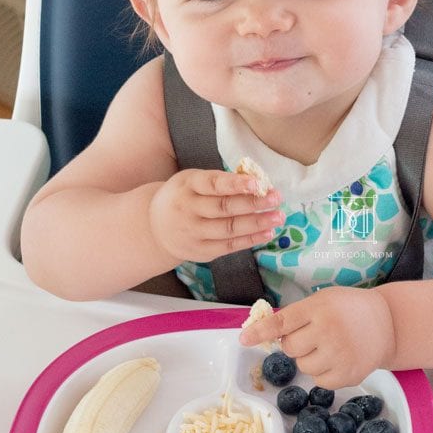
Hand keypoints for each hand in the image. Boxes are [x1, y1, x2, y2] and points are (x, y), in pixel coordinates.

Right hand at [148, 169, 283, 264]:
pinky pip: (229, 245)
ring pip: (229, 229)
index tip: (258, 183)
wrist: (154, 228)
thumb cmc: (182, 197)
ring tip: (278, 216)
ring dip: (257, 223)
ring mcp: (194, 233)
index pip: (213, 184)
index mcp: (188, 185)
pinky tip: (268, 233)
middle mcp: (188, 209)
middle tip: (276, 198)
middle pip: (224, 208)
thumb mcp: (192, 181)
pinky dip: (251, 239)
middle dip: (254, 203)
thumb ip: (219, 180)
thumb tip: (256, 181)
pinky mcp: (201, 251)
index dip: (236, 184)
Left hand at [239, 286, 395, 387]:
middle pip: (290, 348)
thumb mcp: (324, 299)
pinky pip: (319, 381)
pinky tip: (338, 358)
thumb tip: (264, 331)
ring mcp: (339, 354)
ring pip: (303, 366)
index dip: (260, 332)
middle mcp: (327, 330)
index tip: (242, 339)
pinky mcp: (349, 374)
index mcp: (318, 308)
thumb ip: (297, 314)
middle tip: (313, 334)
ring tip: (330, 346)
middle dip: (296, 343)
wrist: (387, 323)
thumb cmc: (349, 308)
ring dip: (310, 359)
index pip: (282, 322)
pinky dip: (324, 373)